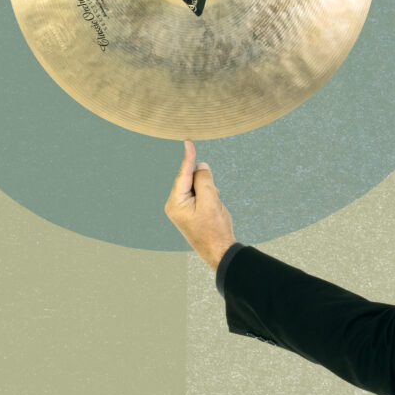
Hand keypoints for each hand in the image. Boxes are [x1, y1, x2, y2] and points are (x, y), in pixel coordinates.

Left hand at [164, 140, 236, 269]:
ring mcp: (181, 210)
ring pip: (196, 188)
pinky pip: (199, 196)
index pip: (183, 174)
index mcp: (175, 203)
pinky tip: (214, 210)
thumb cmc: (215, 229)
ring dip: (208, 193)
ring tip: (214, 211)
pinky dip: (209, 198)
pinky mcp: (189, 213)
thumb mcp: (211, 200)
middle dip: (205, 185)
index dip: (188, 157)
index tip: (188, 141)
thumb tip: (200, 166)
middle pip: (190, 181)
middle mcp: (174, 205)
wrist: (219, 252)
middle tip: (214, 199)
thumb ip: (204, 180)